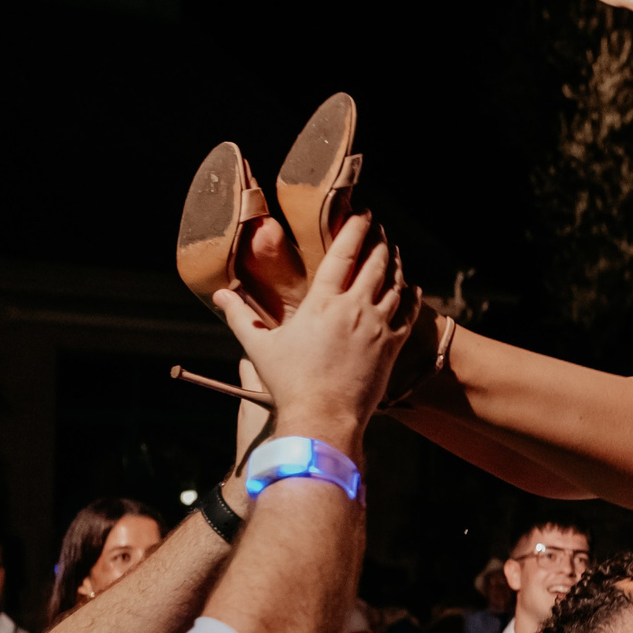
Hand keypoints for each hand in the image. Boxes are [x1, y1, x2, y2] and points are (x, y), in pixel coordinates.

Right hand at [212, 214, 409, 450]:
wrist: (324, 417)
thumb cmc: (289, 383)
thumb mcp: (260, 347)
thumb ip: (240, 316)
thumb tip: (220, 294)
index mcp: (322, 303)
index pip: (343, 254)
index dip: (355, 230)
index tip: (363, 215)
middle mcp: (354, 308)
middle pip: (376, 263)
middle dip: (380, 241)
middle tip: (381, 230)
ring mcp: (377, 326)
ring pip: (396, 284)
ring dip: (397, 264)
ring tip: (394, 252)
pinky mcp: (392, 346)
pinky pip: (409, 314)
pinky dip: (412, 297)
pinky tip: (413, 288)